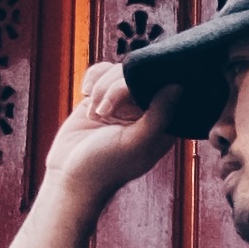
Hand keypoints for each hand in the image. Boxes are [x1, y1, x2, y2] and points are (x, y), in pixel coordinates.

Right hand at [40, 61, 177, 213]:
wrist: (70, 176)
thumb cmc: (104, 167)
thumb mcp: (134, 144)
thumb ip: (158, 116)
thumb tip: (178, 87)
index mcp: (162, 123)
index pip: (165, 86)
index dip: (145, 82)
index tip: (126, 98)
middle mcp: (145, 110)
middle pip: (138, 73)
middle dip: (116, 86)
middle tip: (104, 110)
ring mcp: (123, 102)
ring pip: (118, 70)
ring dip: (102, 86)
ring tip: (94, 112)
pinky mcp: (102, 97)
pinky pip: (102, 71)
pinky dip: (93, 78)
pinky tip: (86, 94)